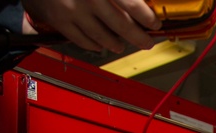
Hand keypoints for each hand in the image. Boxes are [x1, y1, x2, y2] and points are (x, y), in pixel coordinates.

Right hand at [22, 0, 161, 52]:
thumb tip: (138, 0)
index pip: (133, 5)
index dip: (148, 18)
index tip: (155, 24)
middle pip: (122, 26)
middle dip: (139, 38)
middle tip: (147, 42)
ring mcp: (74, 12)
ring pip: (104, 38)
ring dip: (117, 44)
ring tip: (122, 45)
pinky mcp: (60, 21)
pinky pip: (83, 41)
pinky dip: (94, 45)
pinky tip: (100, 45)